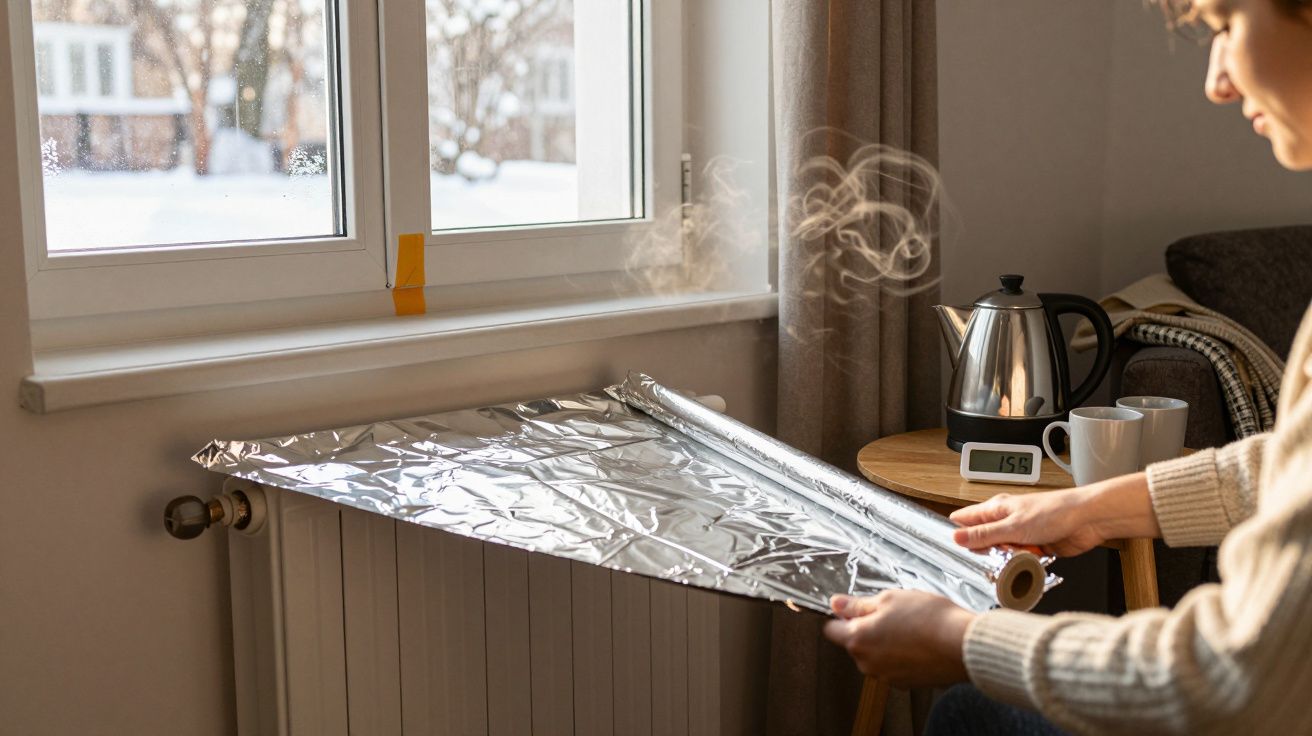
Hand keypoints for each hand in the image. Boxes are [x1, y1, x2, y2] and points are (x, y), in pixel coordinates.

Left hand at [822, 591, 974, 687]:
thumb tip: (836, 603)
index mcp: (858, 639)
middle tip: (890, 612)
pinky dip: (901, 655)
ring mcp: (886, 676)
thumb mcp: (889, 599)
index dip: (841, 616)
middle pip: (855, 643)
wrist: (962, 644)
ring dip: (885, 642)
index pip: (831, 630)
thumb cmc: (928, 618)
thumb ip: (858, 604)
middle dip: (867, 628)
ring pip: (875, 655)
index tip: (853, 608)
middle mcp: (868, 663)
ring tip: (909, 626)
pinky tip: (918, 642)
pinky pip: (894, 666)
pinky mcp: (905, 683)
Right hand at [949, 472, 1158, 555]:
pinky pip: (1021, 561)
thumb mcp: (1013, 526)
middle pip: (983, 543)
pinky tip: (1033, 560)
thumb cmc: (1055, 511)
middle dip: (988, 554)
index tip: (955, 550)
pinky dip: (1025, 564)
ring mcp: (1021, 535)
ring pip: (1003, 555)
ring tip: (1021, 555)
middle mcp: (1006, 521)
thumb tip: (956, 538)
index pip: (965, 520)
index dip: (957, 534)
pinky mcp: (1036, 547)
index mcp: (996, 509)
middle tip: (998, 554)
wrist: (1088, 519)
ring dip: (1009, 560)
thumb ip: (984, 534)